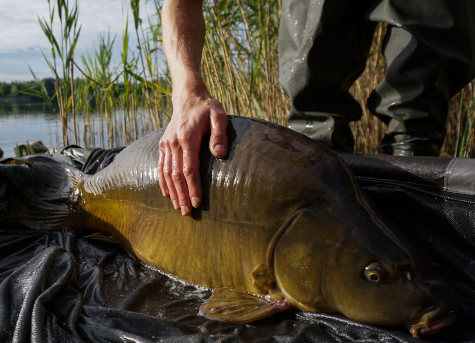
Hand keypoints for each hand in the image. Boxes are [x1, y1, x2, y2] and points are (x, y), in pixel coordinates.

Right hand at [158, 91, 227, 215]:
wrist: (188, 96)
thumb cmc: (207, 108)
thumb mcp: (219, 115)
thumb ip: (220, 134)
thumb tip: (219, 155)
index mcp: (187, 137)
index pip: (189, 168)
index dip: (193, 187)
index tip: (197, 202)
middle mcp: (174, 142)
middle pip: (176, 175)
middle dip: (182, 195)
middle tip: (187, 212)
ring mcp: (166, 144)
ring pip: (167, 173)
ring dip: (172, 192)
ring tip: (178, 207)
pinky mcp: (163, 144)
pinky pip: (161, 166)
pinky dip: (163, 181)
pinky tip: (167, 193)